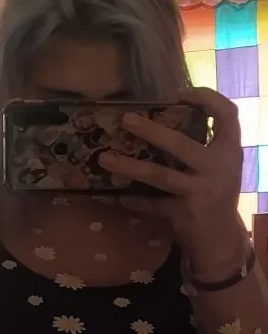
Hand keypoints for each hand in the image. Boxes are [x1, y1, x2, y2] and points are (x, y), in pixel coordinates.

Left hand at [98, 88, 246, 272]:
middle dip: (151, 131)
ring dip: (129, 166)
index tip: (180, 94)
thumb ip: (200, 148)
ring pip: (160, 175)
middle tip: (126, 120)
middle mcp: (219, 169)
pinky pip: (152, 204)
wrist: (221, 239)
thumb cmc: (214, 196)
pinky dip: (135, 201)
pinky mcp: (184, 213)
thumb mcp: (218, 168)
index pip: (228, 115)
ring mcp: (201, 192)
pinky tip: (119, 197)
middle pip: (181, 145)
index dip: (207, 99)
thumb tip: (157, 124)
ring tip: (104, 158)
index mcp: (230, 151)